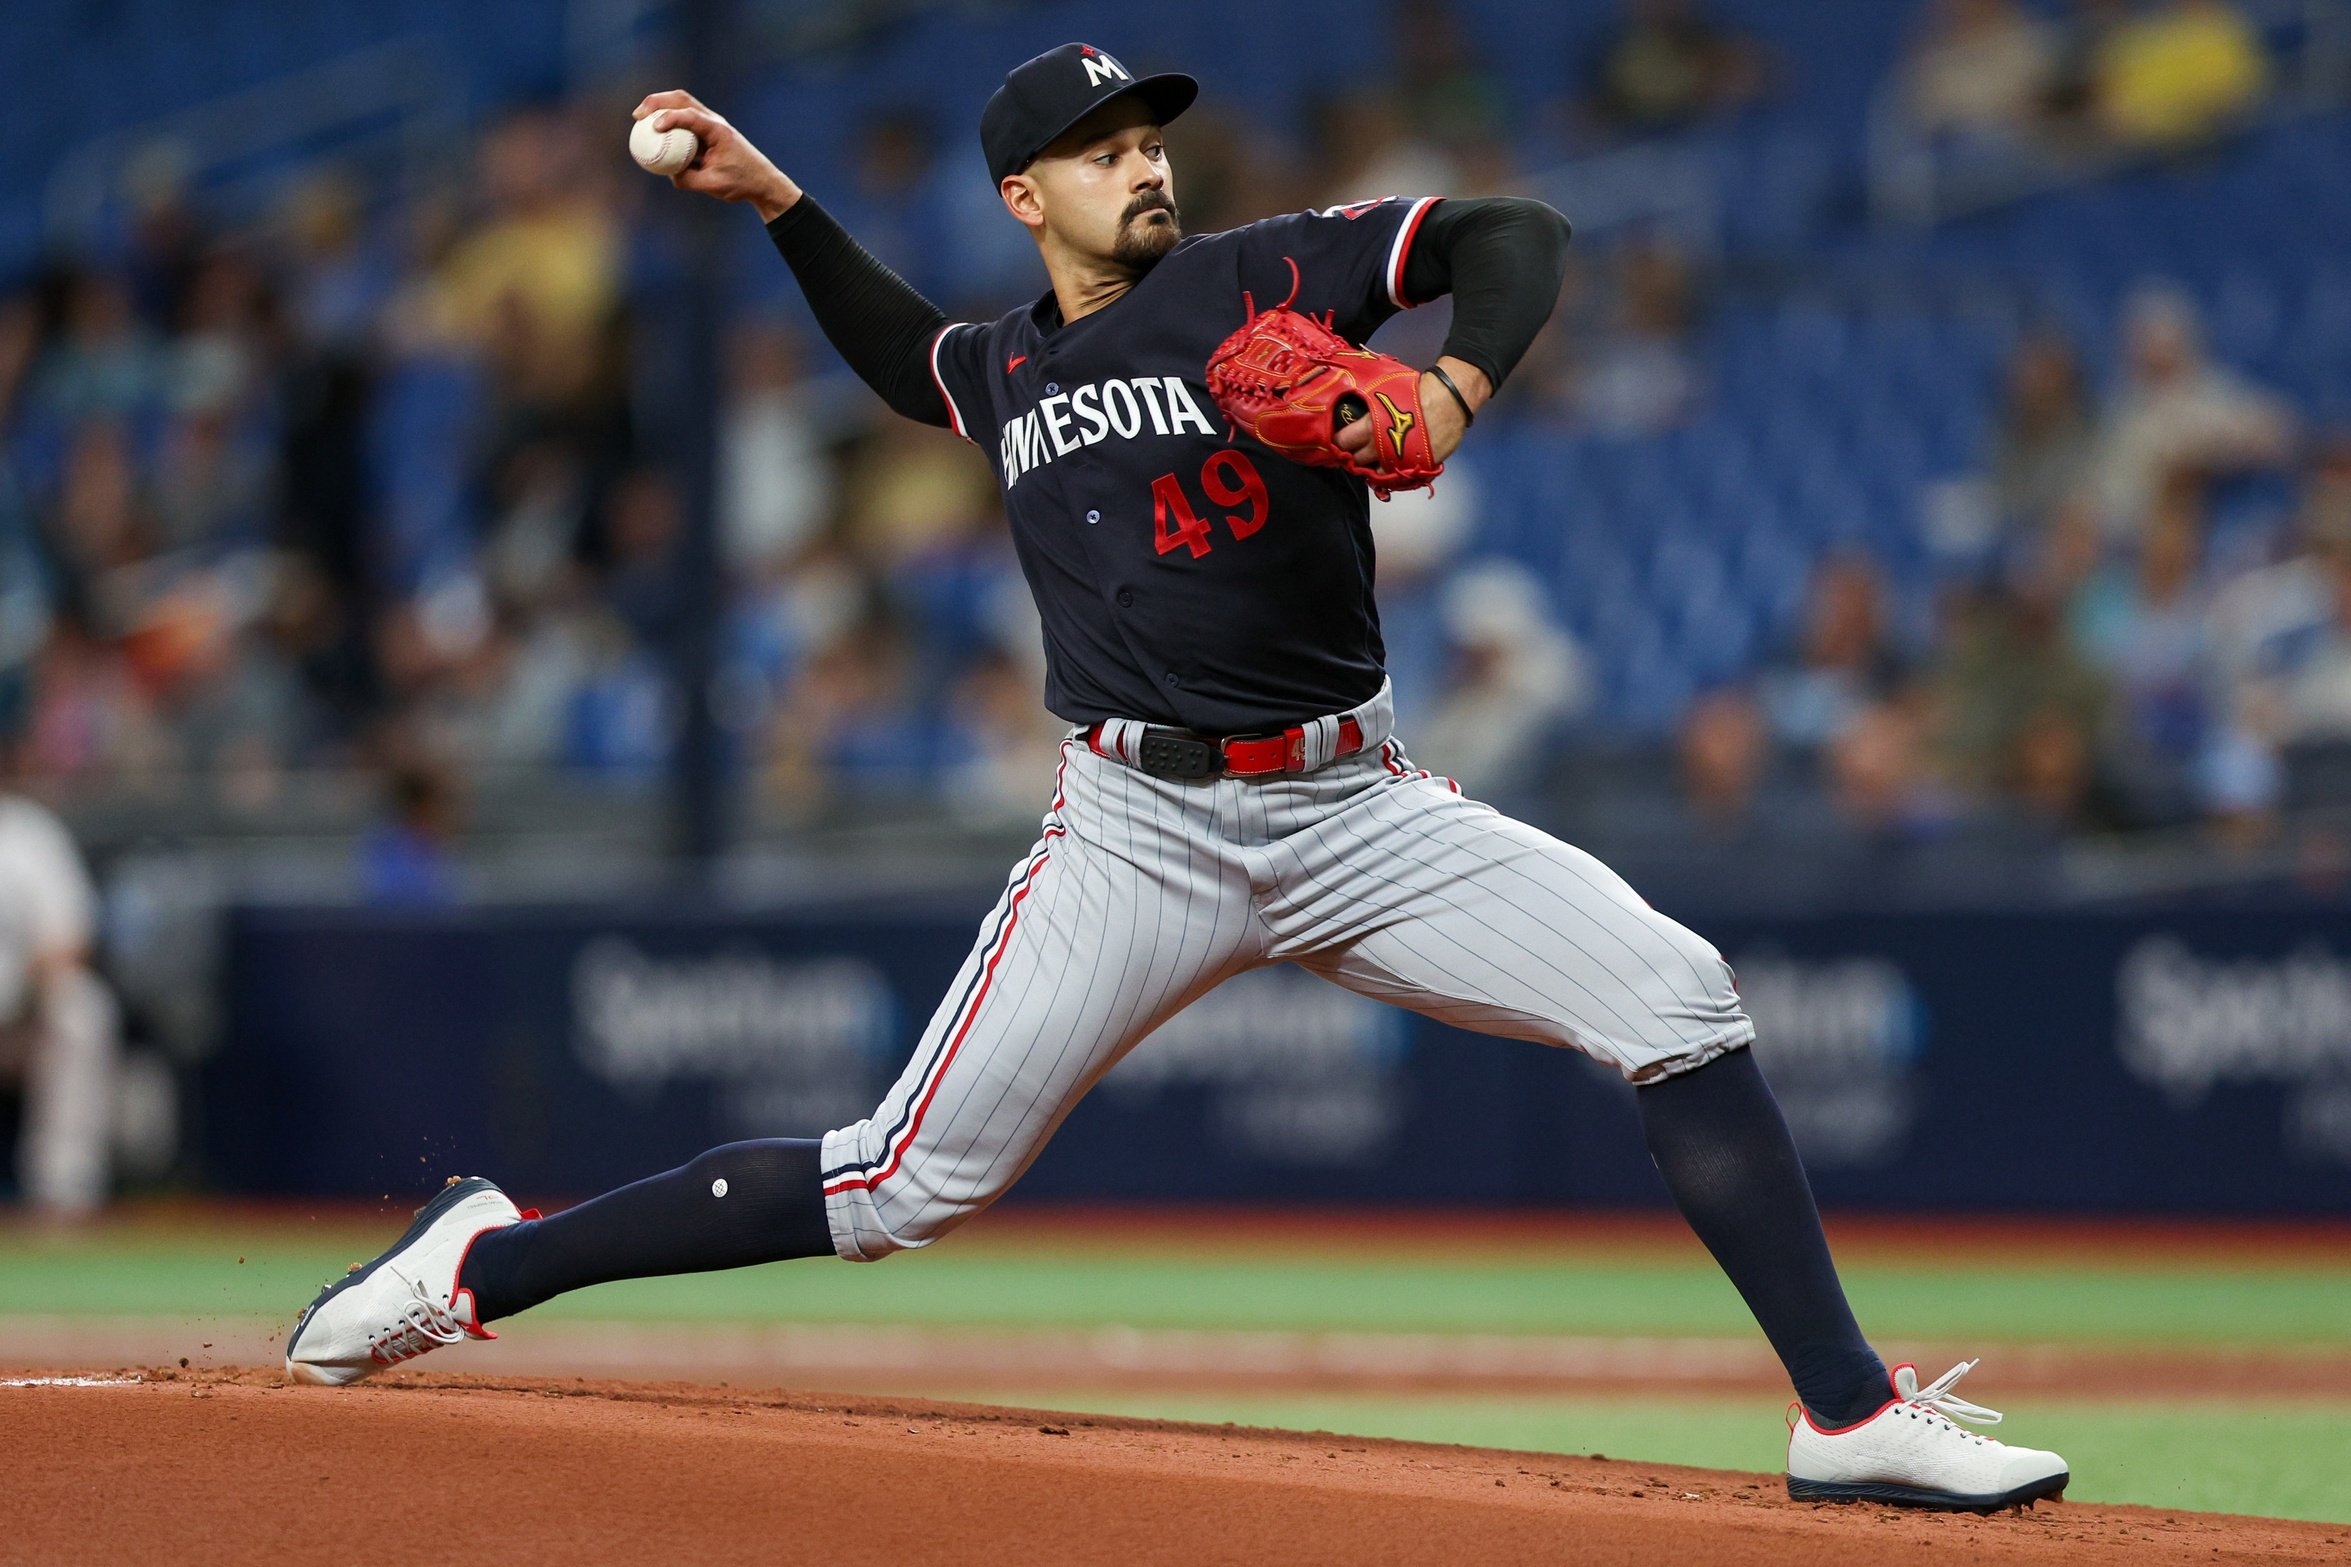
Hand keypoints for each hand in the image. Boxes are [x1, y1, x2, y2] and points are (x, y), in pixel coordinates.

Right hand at [632, 91, 800, 219]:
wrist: (763, 182)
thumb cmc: (742, 183)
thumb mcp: (713, 185)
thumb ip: (688, 180)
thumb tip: (668, 174)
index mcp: (718, 130)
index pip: (690, 116)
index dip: (670, 117)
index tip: (654, 127)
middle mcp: (714, 121)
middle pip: (682, 99)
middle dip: (657, 102)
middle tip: (638, 115)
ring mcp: (711, 124)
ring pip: (682, 105)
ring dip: (660, 106)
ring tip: (640, 117)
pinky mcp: (708, 132)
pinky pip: (684, 122)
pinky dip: (668, 121)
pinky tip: (653, 132)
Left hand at [1333, 355, 1489, 469]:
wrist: (1450, 400)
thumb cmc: (1418, 392)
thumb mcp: (1385, 393)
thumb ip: (1369, 411)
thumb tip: (1356, 418)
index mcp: (1371, 428)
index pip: (1343, 443)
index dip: (1338, 443)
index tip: (1338, 443)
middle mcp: (1382, 448)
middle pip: (1357, 461)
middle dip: (1354, 457)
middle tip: (1356, 451)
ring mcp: (1400, 461)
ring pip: (1377, 474)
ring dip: (1373, 468)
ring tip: (1376, 459)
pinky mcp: (1417, 468)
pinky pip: (1399, 477)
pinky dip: (1394, 472)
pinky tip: (1394, 463)